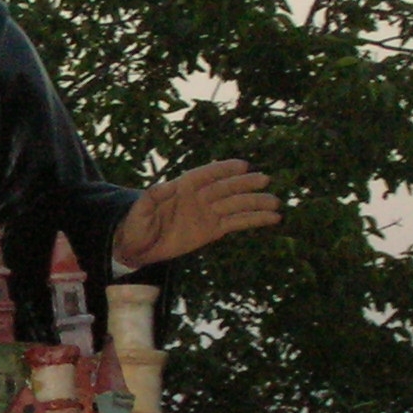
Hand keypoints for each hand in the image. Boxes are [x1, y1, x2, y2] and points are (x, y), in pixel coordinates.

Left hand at [112, 160, 280, 267]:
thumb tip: (165, 187)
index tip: (242, 165)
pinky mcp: (213, 230)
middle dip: (244, 184)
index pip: (206, 175)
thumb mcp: (139, 210)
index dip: (223, 169)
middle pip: (225, 188)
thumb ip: (151, 198)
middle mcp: (198, 197)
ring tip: (276, 203)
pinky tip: (272, 218)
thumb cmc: (136, 225)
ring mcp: (207, 213)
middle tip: (265, 180)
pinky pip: (237, 223)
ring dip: (255, 203)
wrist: (138, 246)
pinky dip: (254, 220)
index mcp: (181, 187)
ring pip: (235, 205)